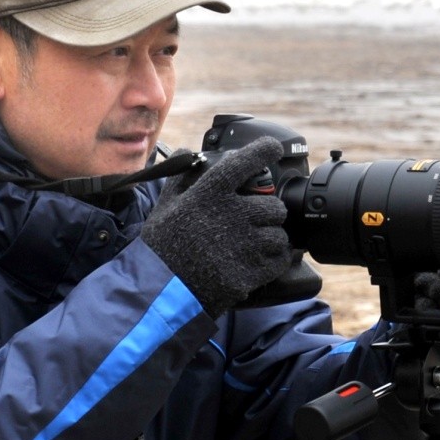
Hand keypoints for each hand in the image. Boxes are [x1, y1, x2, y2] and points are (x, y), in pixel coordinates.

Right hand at [141, 138, 291, 316]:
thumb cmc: (161, 246)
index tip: (273, 148)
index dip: (265, 150)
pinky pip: (278, 261)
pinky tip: (259, 260)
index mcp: (210, 194)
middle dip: (268, 212)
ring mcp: (244, 246)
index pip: (246, 161)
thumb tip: (188, 152)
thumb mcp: (164, 205)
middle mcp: (232, 216)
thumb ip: (180, 176)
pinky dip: (274, 260)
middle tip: (257, 219)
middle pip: (274, 206)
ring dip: (272, 238)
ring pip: (279, 236)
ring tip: (256, 243)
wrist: (160, 291)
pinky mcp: (250, 273)